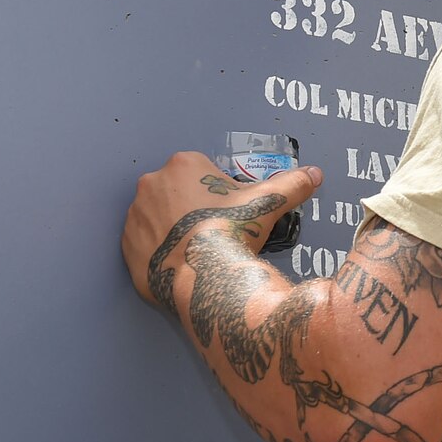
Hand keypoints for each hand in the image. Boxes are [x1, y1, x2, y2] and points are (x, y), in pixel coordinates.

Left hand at [121, 152, 323, 304]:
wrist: (205, 277)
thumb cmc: (232, 231)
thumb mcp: (268, 204)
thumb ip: (292, 184)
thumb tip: (315, 174)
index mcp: (184, 165)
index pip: (200, 170)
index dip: (218, 190)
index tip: (228, 210)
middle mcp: (151, 184)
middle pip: (176, 190)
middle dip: (193, 206)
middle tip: (215, 229)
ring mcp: (135, 215)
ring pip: (158, 214)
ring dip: (173, 225)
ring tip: (198, 246)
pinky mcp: (126, 244)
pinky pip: (143, 241)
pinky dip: (158, 248)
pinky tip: (181, 260)